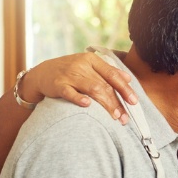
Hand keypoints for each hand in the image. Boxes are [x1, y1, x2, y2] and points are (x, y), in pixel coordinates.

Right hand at [23, 52, 137, 124]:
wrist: (43, 73)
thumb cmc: (70, 71)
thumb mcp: (88, 66)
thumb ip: (108, 71)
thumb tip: (128, 78)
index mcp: (92, 60)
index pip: (112, 74)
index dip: (124, 88)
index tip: (134, 102)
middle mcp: (81, 65)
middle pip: (104, 85)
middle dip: (117, 102)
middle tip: (125, 117)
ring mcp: (69, 74)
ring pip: (91, 89)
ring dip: (105, 103)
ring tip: (115, 116)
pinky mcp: (58, 84)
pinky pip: (70, 92)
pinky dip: (79, 98)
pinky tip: (88, 105)